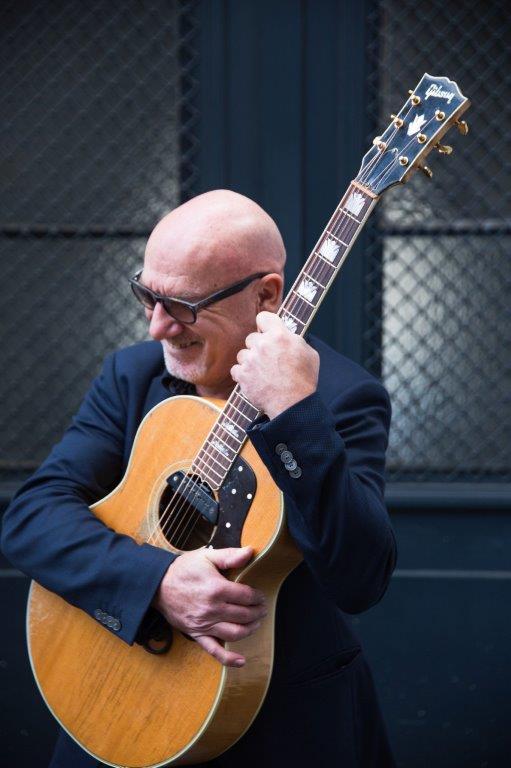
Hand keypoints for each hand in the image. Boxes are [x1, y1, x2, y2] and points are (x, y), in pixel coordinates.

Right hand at [153, 546, 266, 666]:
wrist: (157, 585)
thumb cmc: (183, 569)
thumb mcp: (206, 556)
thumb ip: (230, 556)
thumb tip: (250, 552)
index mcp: (216, 589)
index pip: (246, 596)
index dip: (258, 597)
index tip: (261, 596)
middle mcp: (212, 609)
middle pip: (244, 615)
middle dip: (257, 612)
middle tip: (262, 608)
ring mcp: (204, 624)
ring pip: (234, 633)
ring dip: (249, 629)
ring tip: (256, 623)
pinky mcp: (196, 634)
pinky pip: (214, 650)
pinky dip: (228, 658)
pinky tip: (241, 660)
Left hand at [230, 311, 319, 418]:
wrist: (293, 404)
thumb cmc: (304, 379)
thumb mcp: (309, 353)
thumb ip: (294, 340)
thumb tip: (287, 335)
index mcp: (279, 335)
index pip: (263, 317)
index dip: (265, 325)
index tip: (266, 332)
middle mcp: (262, 344)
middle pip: (251, 338)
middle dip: (259, 347)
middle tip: (268, 359)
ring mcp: (250, 360)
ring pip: (243, 354)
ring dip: (250, 361)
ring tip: (262, 373)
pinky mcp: (242, 375)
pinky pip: (236, 369)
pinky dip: (243, 375)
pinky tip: (254, 380)